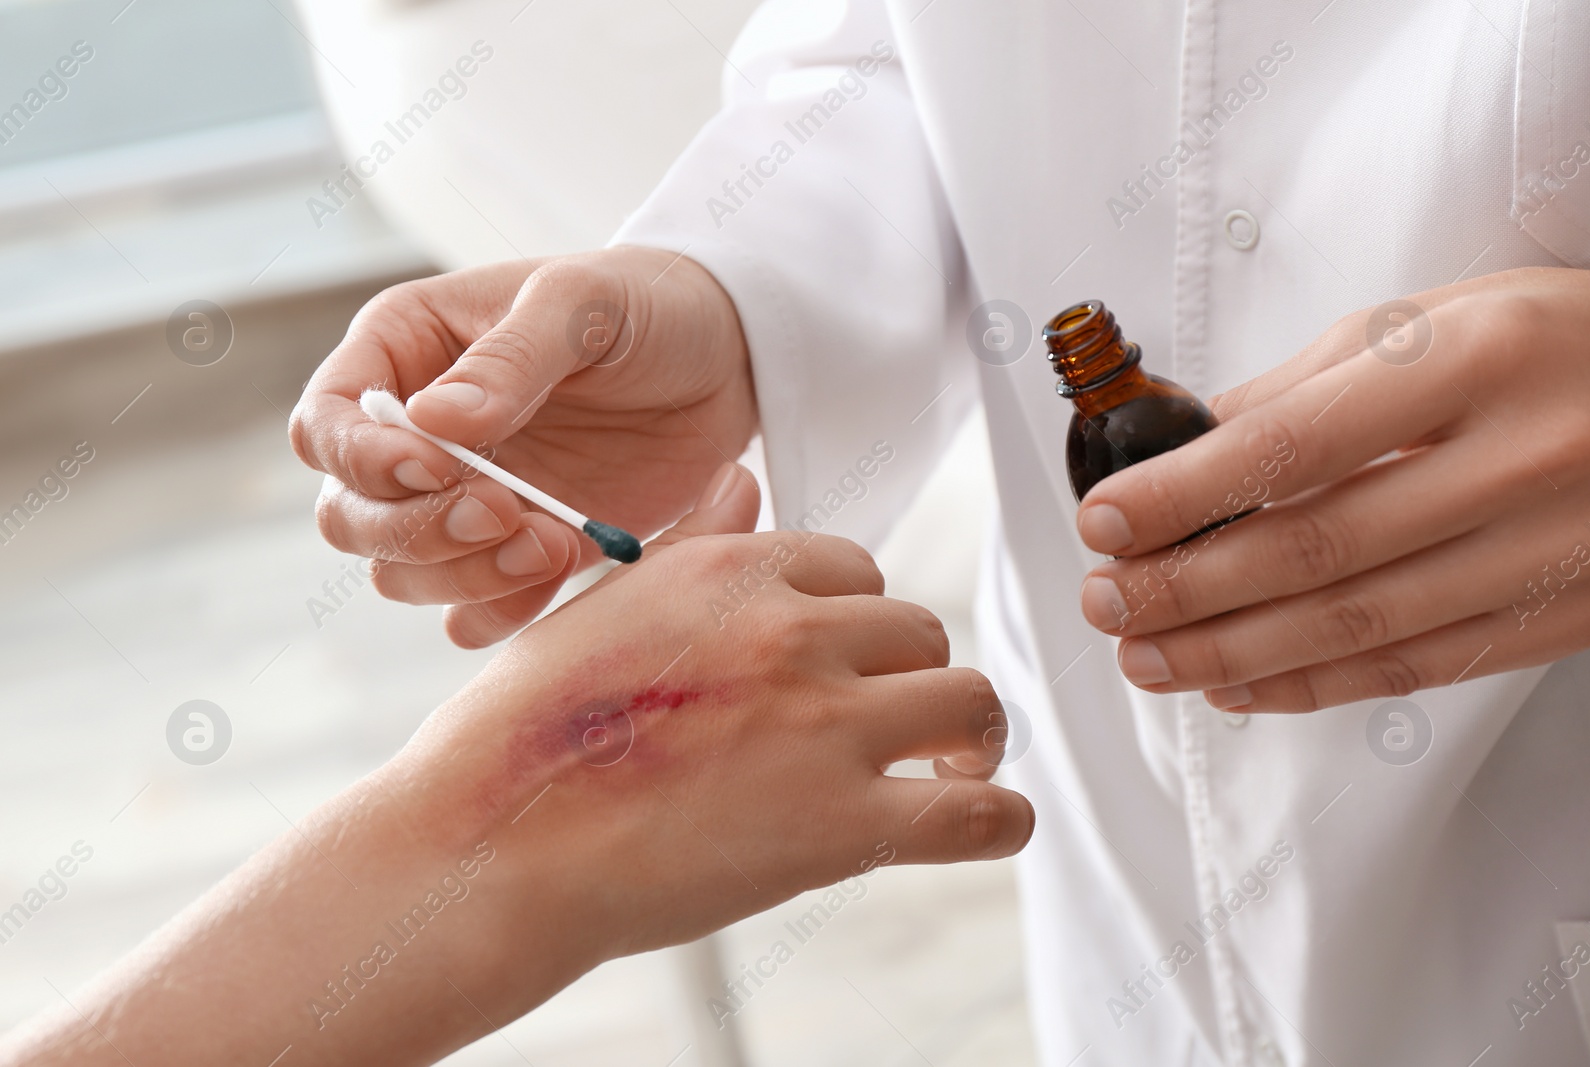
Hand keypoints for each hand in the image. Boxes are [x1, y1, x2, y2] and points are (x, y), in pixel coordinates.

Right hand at [2, 465, 1032, 1066]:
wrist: (484, 849)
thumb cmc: (519, 737)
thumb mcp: (598, 606)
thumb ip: (689, 542)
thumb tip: (744, 485)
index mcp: (732, 570)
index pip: (853, 570)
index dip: (856, 623)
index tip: (847, 664)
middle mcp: (790, 629)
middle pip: (917, 627)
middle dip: (908, 674)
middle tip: (898, 726)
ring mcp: (822, 724)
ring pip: (967, 699)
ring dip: (972, 735)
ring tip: (953, 768)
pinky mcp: (840, 825)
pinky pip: (974, 814)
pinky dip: (1000, 820)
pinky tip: (992, 823)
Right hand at [288, 248, 755, 647]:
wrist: (730, 362)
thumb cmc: (647, 304)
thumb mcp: (584, 305)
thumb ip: (511, 360)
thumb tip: (429, 421)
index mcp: (404, 352)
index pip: (325, 424)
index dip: (363, 460)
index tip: (439, 468)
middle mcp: (416, 436)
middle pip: (349, 515)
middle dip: (416, 529)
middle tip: (505, 512)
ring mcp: (463, 501)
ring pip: (401, 573)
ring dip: (462, 574)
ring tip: (551, 541)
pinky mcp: (517, 552)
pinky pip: (469, 611)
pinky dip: (498, 611)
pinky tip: (555, 573)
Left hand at [1074, 267, 1589, 711]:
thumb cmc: (1558, 345)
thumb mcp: (1438, 321)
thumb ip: (1310, 385)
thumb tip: (1190, 444)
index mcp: (1475, 362)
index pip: (1294, 445)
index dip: (1183, 495)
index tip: (1104, 522)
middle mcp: (1518, 461)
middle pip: (1315, 549)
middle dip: (1189, 586)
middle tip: (1106, 601)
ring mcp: (1549, 550)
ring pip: (1358, 625)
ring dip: (1231, 651)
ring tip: (1145, 658)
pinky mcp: (1560, 618)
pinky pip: (1417, 667)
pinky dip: (1314, 685)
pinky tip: (1238, 685)